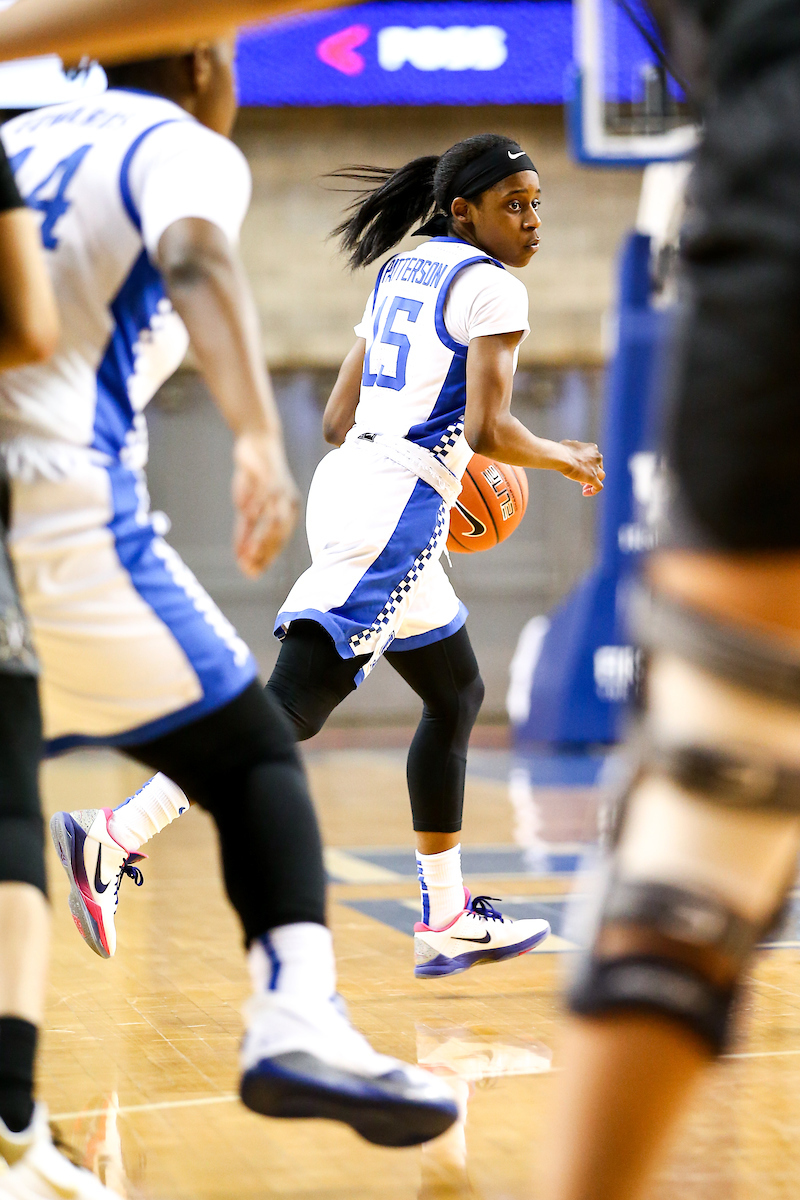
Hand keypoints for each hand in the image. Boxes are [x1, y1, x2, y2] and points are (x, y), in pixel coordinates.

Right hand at [231, 431, 299, 577]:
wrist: (259, 441)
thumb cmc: (256, 477)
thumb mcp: (249, 506)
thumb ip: (247, 530)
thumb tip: (241, 555)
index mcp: (289, 511)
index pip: (280, 541)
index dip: (266, 559)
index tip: (253, 573)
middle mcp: (288, 503)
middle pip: (279, 534)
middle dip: (263, 554)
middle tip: (249, 569)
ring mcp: (280, 490)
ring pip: (273, 519)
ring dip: (261, 538)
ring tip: (248, 553)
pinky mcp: (269, 475)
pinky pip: (263, 495)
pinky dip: (254, 507)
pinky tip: (245, 517)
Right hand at [560, 440, 604, 495]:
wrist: (562, 457)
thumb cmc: (563, 450)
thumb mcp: (569, 443)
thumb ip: (573, 445)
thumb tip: (571, 445)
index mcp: (593, 448)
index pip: (595, 457)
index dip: (589, 464)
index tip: (580, 468)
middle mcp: (597, 457)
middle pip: (599, 467)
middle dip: (592, 472)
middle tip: (582, 478)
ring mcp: (596, 468)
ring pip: (601, 476)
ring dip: (594, 481)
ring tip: (584, 487)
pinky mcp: (592, 478)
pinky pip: (598, 487)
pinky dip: (594, 491)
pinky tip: (586, 493)